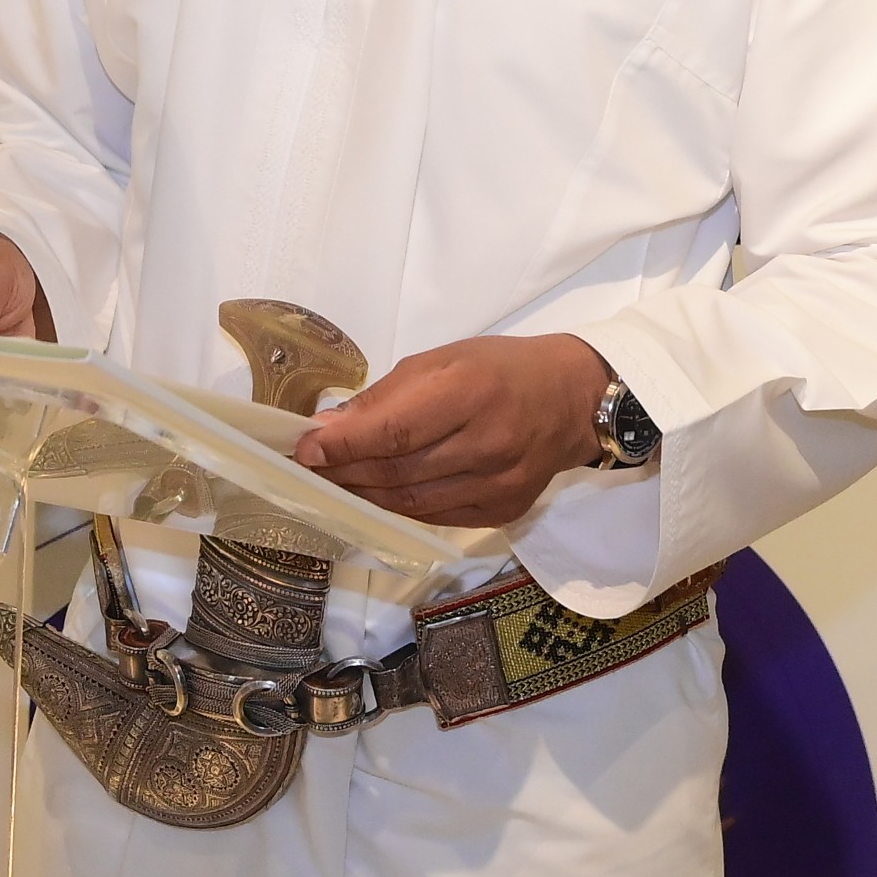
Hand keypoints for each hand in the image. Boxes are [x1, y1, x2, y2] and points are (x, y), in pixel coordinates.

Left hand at [291, 334, 610, 528]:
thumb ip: (387, 396)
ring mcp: (499, 486)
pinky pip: (435, 517)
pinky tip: (375, 494)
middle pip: (400, 472)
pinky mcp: (503, 512)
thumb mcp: (443, 360)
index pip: (396, 431)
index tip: (305, 449)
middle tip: (309, 467)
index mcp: (471, 391)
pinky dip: (398, 507)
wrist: (572, 400)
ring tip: (333, 482)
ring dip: (364, 494)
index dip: (346, 446)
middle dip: (345, 472)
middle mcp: (488, 444)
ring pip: (412, 503)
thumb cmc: (500, 368)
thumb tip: (330, 428)